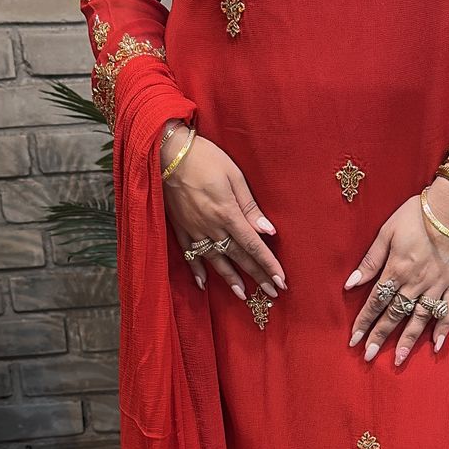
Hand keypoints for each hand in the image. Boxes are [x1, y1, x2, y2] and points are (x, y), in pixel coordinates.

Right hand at [160, 124, 285, 300]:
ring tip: (242, 295)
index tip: (280, 281)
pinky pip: (189, 254)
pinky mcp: (179, 227)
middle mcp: (211, 227)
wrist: (167, 152)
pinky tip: (203, 283)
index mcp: (228, 214)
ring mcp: (194, 229)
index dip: (268, 264)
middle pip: (238, 256)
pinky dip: (196, 270)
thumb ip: (250, 206)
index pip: (253, 245)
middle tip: (271, 294)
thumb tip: (268, 230)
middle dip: (256, 276)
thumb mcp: (234, 176)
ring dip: (230, 279)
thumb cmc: (205, 158)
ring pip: (215, 260)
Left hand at [345, 178, 448, 365]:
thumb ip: (371, 260)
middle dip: (380, 336)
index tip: (353, 339)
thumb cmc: (417, 214)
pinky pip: (448, 311)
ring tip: (398, 359)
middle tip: (368, 357)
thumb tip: (351, 284)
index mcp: (397, 269)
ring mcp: (437, 285)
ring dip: (407, 340)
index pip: (376, 301)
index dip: (364, 321)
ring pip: (419, 318)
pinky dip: (442, 329)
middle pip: (395, 314)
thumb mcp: (387, 231)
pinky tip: (436, 346)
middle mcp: (416, 282)